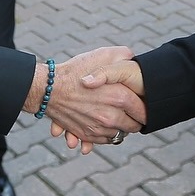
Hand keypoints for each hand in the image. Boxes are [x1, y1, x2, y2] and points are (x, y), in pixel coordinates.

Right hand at [26, 47, 145, 153]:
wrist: (49, 88)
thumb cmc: (76, 70)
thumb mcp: (102, 55)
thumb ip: (124, 55)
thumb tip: (135, 58)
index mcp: (120, 97)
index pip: (144, 111)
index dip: (146, 108)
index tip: (144, 104)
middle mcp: (111, 117)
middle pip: (133, 126)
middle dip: (134, 120)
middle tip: (132, 113)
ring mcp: (98, 129)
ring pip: (119, 135)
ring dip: (119, 128)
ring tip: (116, 117)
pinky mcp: (87, 135)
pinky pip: (104, 141)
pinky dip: (105, 136)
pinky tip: (103, 125)